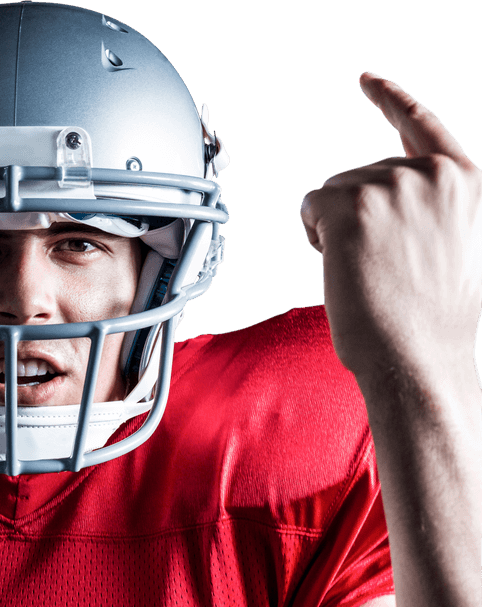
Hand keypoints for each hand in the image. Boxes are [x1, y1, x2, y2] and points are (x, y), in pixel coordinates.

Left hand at [300, 73, 481, 382]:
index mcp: (467, 184)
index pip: (422, 126)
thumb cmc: (431, 320)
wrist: (416, 357)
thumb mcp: (459, 249)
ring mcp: (391, 185)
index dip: (390, 100)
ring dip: (335, 228)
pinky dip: (313, 233)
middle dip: (357, 214)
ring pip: (333, 192)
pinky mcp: (350, 204)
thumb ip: (437, 211)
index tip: (367, 80)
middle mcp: (432, 174)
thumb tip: (396, 202)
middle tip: (380, 266)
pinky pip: (310, 205)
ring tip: (367, 270)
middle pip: (363, 174)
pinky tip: (339, 263)